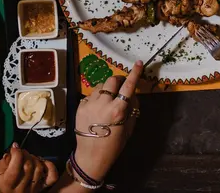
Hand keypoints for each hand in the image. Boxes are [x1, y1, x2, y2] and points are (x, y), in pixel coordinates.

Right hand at [0, 144, 57, 192]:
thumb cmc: (3, 183)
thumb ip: (4, 162)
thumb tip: (13, 152)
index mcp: (8, 184)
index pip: (16, 167)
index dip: (16, 153)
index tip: (15, 146)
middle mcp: (21, 188)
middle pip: (28, 166)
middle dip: (25, 154)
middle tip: (21, 152)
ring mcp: (33, 189)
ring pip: (39, 168)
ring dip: (34, 158)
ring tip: (28, 158)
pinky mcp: (42, 187)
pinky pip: (52, 176)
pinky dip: (50, 166)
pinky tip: (43, 162)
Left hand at [73, 60, 141, 181]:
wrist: (91, 156)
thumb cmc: (114, 145)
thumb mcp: (129, 128)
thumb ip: (132, 109)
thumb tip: (132, 94)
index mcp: (118, 110)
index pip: (128, 85)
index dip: (135, 73)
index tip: (139, 63)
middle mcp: (103, 103)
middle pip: (112, 80)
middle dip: (118, 80)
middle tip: (121, 86)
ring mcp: (89, 103)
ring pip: (100, 86)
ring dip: (106, 89)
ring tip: (108, 101)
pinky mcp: (80, 106)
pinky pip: (90, 95)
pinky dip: (96, 98)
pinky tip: (97, 109)